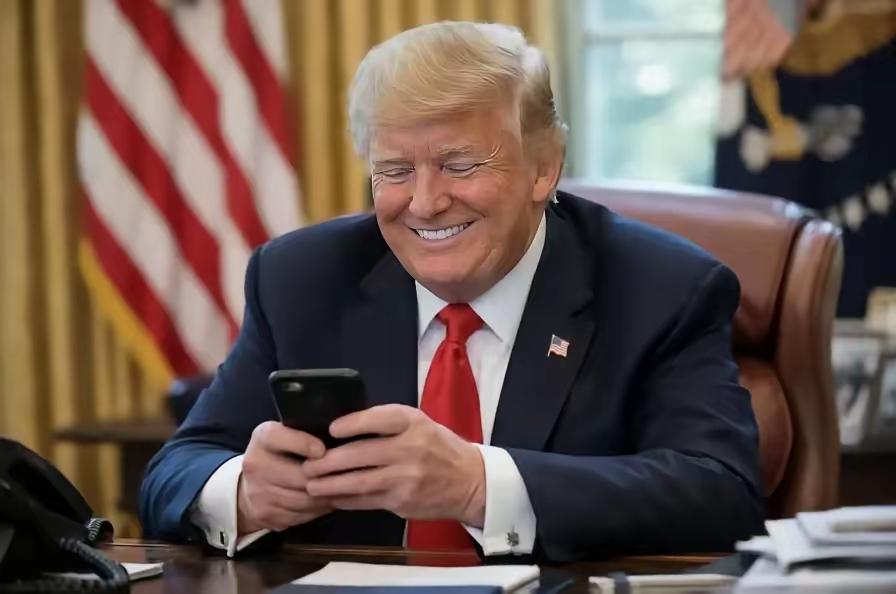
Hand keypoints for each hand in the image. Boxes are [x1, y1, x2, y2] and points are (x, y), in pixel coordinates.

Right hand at [237, 421, 332, 533]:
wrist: (247, 485)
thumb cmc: (278, 453)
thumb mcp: (285, 433)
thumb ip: (306, 432)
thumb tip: (339, 437)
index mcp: (262, 438)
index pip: (279, 437)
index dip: (303, 444)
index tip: (322, 450)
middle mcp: (255, 464)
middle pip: (299, 476)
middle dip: (326, 478)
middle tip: (346, 476)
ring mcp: (258, 492)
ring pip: (303, 499)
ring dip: (326, 497)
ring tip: (341, 490)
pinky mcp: (264, 514)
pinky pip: (300, 515)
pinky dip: (317, 511)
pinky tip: (326, 503)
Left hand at [302, 404, 485, 526]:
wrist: (469, 481)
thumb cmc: (438, 447)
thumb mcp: (419, 424)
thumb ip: (387, 424)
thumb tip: (342, 428)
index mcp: (413, 423)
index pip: (377, 419)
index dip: (351, 424)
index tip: (330, 430)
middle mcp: (410, 448)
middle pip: (360, 454)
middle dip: (328, 461)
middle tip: (307, 465)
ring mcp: (406, 477)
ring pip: (359, 481)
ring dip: (330, 484)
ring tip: (311, 484)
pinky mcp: (402, 501)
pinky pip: (366, 500)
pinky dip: (346, 499)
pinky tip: (332, 497)